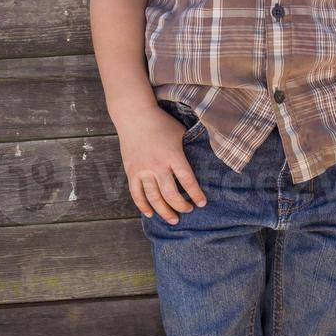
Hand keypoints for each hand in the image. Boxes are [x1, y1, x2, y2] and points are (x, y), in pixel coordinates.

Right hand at [118, 106, 207, 224]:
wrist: (134, 115)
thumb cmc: (161, 122)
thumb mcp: (180, 131)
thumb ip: (189, 147)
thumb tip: (204, 159)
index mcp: (173, 155)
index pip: (187, 180)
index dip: (195, 194)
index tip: (202, 203)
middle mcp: (157, 165)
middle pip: (170, 194)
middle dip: (181, 206)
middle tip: (188, 211)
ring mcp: (143, 169)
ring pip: (153, 198)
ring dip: (164, 211)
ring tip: (173, 219)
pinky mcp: (131, 171)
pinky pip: (136, 194)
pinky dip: (143, 206)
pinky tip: (150, 214)